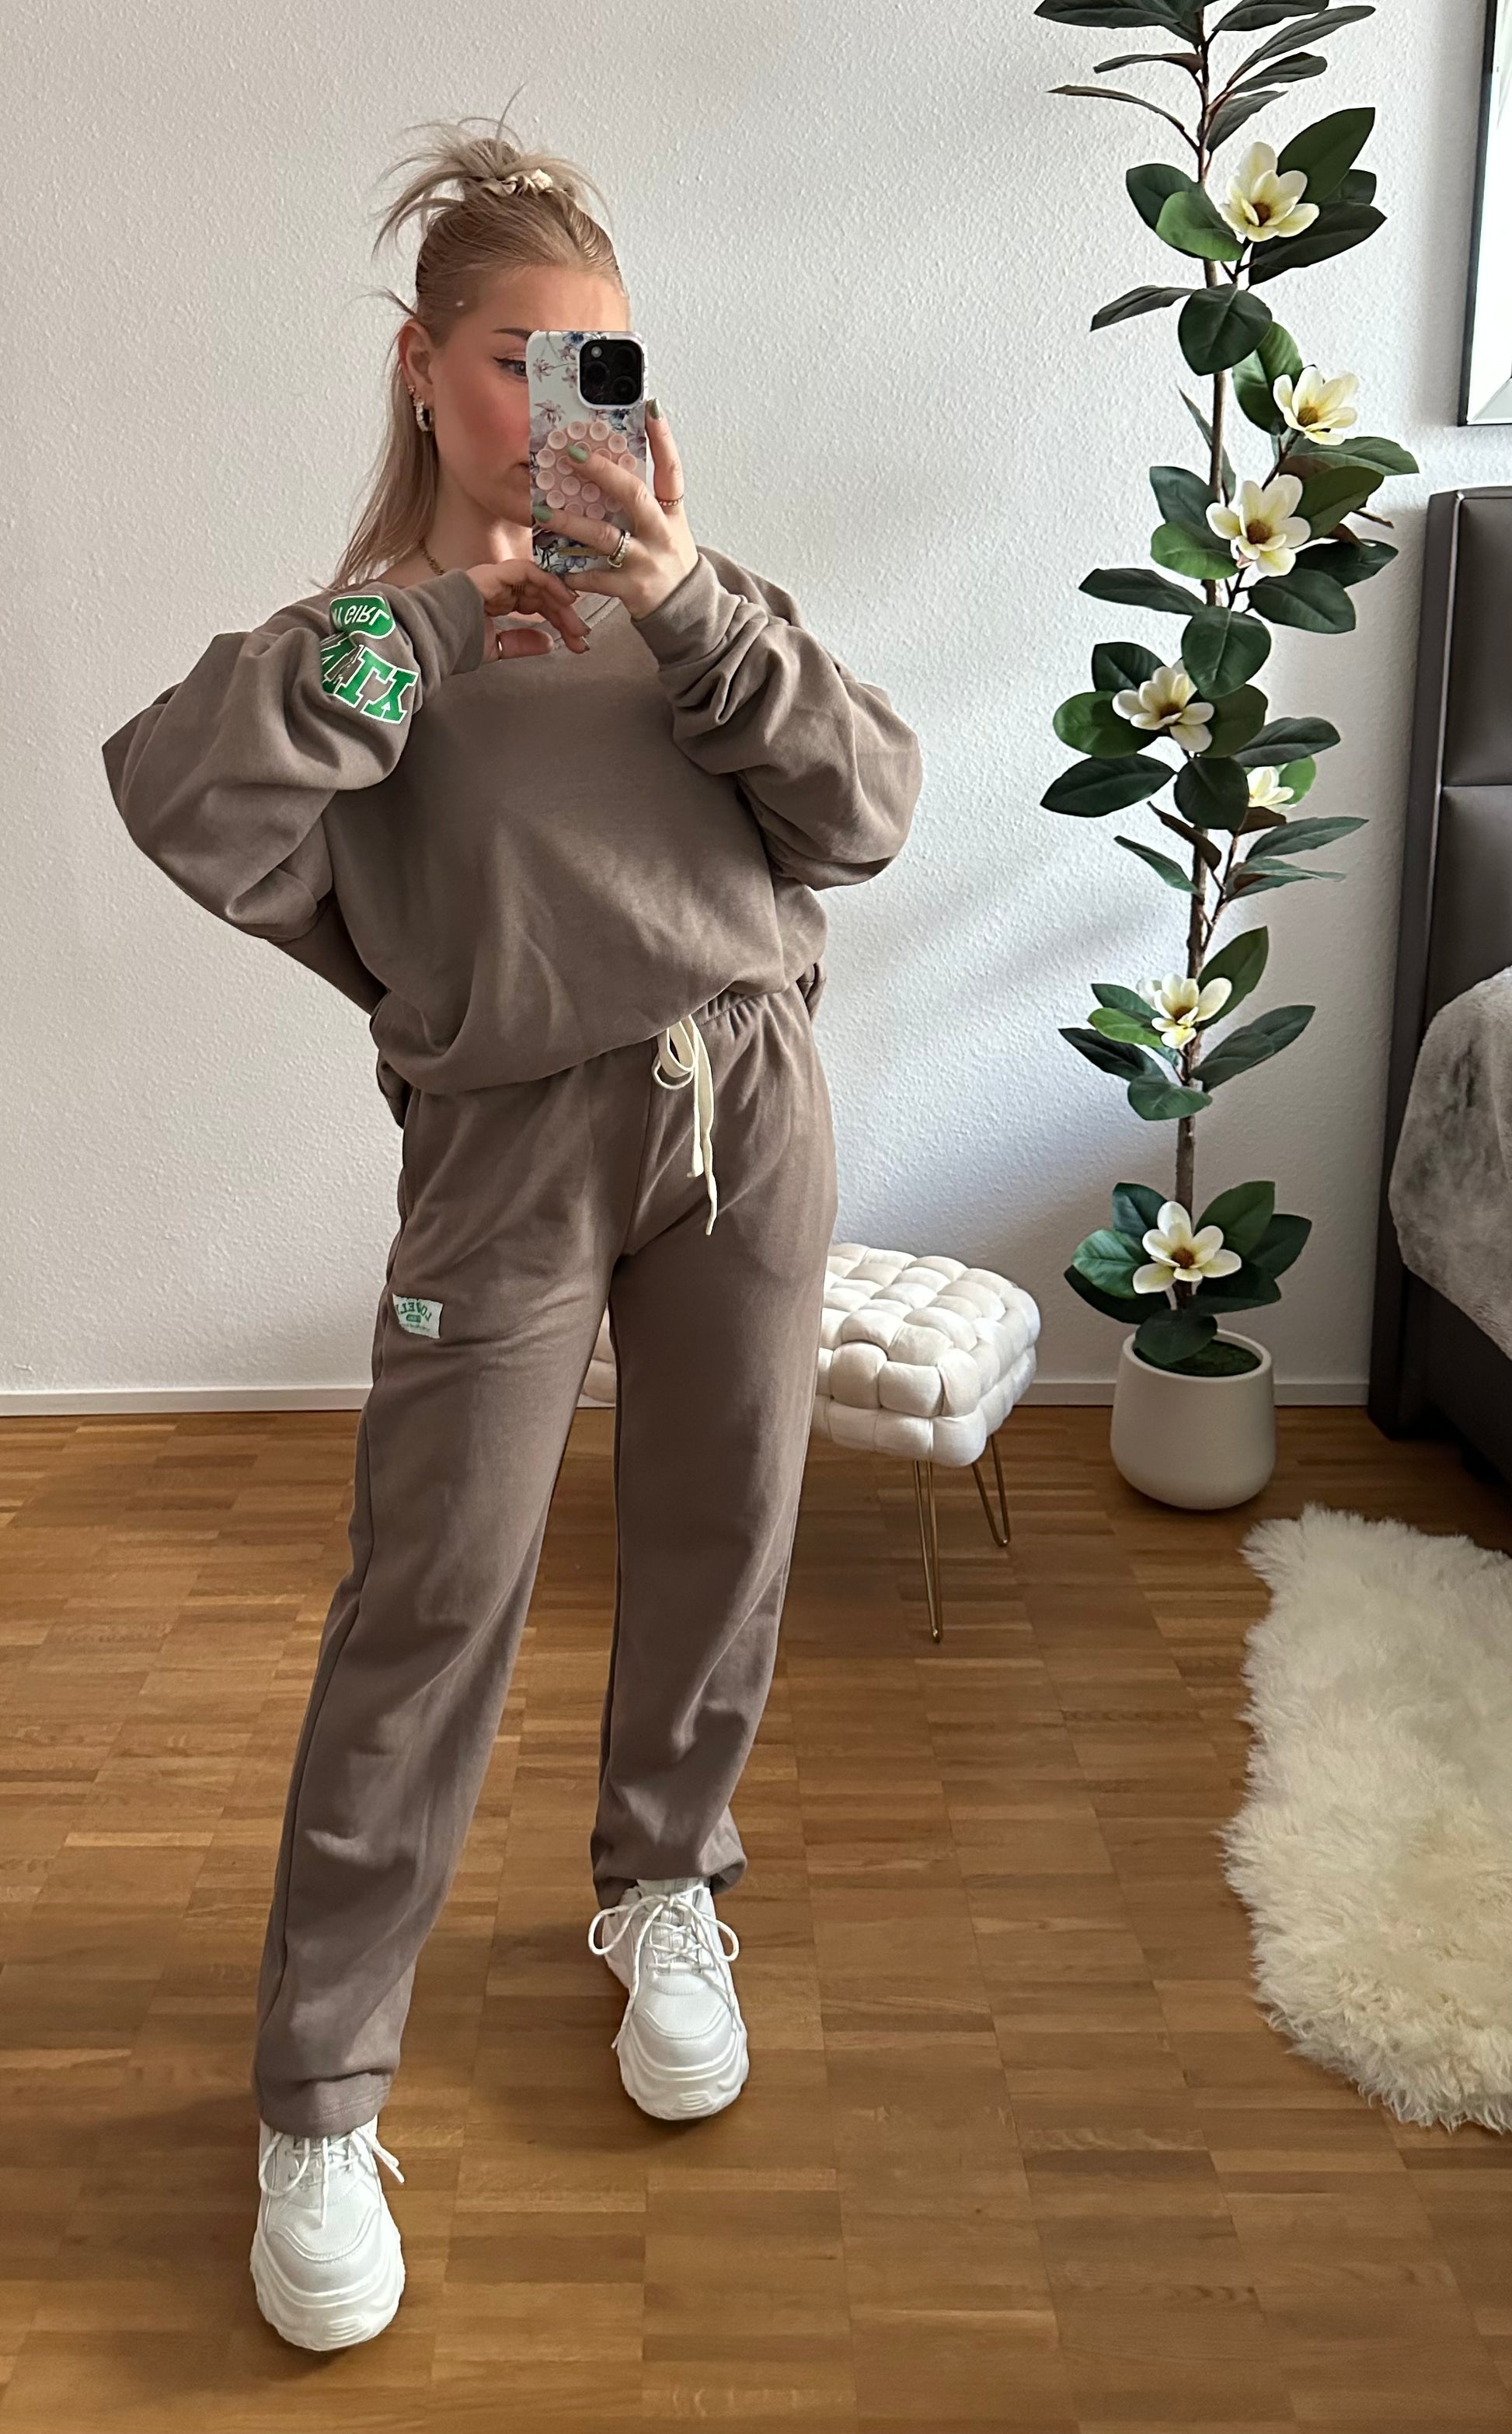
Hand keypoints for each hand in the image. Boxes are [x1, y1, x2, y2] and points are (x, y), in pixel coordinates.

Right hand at [463, 558, 591, 656]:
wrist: (429, 640)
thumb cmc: (451, 644)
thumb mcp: (495, 648)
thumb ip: (520, 643)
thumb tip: (549, 642)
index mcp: (496, 602)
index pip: (535, 606)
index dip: (558, 620)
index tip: (576, 640)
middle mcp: (498, 587)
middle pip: (541, 595)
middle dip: (565, 615)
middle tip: (582, 635)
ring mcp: (495, 578)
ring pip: (538, 583)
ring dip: (561, 601)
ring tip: (576, 621)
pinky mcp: (493, 573)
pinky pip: (528, 571)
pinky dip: (549, 583)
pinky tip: (565, 598)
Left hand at [535, 401, 699, 621]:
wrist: (686, 610)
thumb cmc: (669, 561)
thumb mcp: (668, 526)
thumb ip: (645, 499)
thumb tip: (614, 464)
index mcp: (671, 513)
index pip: (671, 469)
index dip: (663, 438)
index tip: (650, 408)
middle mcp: (661, 533)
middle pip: (633, 495)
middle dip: (602, 472)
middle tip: (571, 454)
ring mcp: (647, 561)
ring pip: (605, 537)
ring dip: (571, 522)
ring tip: (543, 511)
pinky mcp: (632, 589)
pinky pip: (596, 578)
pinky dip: (573, 573)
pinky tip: (554, 566)